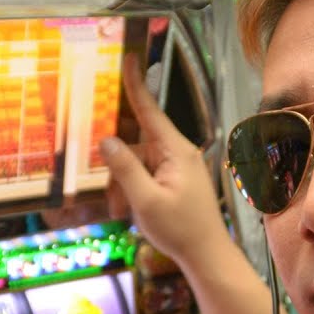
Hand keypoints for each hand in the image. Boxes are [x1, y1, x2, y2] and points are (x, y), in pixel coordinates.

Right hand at [101, 55, 230, 268]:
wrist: (206, 255)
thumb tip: (106, 141)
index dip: (135, 84)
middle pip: (136, 140)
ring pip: (136, 161)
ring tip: (120, 208)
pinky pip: (143, 175)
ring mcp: (176, 167)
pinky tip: (125, 209)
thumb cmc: (180, 229)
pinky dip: (131, 190)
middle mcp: (177, 153)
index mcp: (175, 151)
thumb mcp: (146, 200)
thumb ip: (125, 168)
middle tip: (108, 178)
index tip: (128, 58)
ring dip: (122, 182)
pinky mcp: (173, 180)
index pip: (150, 110)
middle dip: (117, 159)